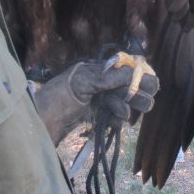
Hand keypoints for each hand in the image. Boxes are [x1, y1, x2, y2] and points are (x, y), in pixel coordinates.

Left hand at [33, 61, 158, 144]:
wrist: (40, 121)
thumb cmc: (58, 96)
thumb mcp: (83, 82)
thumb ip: (108, 78)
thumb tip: (132, 73)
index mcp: (96, 70)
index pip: (123, 70)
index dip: (138, 76)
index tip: (153, 84)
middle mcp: (98, 83)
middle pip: (125, 87)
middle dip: (137, 93)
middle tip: (147, 102)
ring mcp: (96, 101)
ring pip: (121, 103)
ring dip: (127, 107)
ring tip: (128, 113)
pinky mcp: (94, 117)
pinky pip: (112, 117)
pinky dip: (116, 120)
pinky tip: (115, 123)